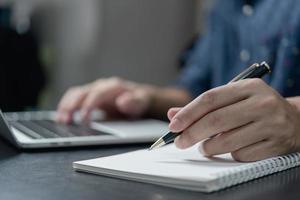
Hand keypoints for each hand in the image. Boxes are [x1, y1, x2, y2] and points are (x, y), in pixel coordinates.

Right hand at [56, 77, 152, 122]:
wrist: (139, 98)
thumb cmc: (140, 100)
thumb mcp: (142, 101)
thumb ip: (135, 102)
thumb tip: (122, 102)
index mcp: (112, 87)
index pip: (97, 94)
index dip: (88, 105)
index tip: (83, 119)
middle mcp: (100, 86)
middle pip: (81, 93)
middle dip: (71, 106)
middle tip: (65, 120)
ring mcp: (93, 91)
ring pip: (74, 95)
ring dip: (65, 106)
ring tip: (60, 120)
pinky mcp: (88, 98)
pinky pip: (73, 99)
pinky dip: (66, 107)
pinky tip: (61, 117)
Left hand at [168, 79, 299, 161]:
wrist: (295, 120)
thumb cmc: (257, 107)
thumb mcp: (234, 98)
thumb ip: (204, 106)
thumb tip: (174, 115)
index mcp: (249, 87)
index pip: (210, 99)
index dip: (188, 113)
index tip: (174, 125)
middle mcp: (262, 104)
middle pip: (216, 121)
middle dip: (192, 133)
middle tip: (180, 141)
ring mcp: (271, 125)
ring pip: (227, 141)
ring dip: (208, 147)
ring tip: (204, 146)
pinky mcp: (275, 145)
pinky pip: (241, 154)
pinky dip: (229, 154)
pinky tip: (230, 148)